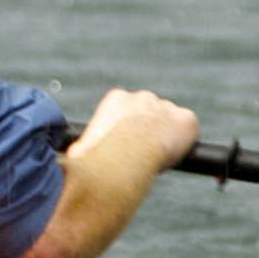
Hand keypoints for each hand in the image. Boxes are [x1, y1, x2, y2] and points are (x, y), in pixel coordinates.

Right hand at [67, 88, 198, 174]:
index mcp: (117, 99)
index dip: (126, 131)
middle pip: (148, 115)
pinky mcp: (186, 120)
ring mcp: (166, 107)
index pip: (126, 112)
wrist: (129, 152)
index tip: (125, 147)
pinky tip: (176, 154)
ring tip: (157, 158)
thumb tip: (70, 159)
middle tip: (142, 155)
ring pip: (168, 122)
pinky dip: (184, 141)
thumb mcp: (82, 149)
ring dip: (165, 137)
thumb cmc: (101, 154)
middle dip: (146, 132)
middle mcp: (143, 98)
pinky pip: (188, 129)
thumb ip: (82, 149)